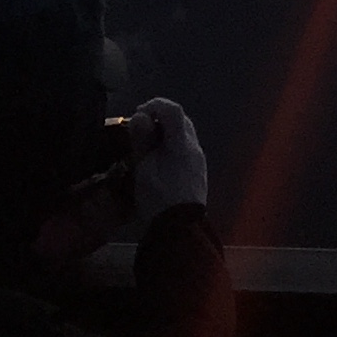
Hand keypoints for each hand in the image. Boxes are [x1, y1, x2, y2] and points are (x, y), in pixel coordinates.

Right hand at [126, 97, 210, 219]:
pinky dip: (171, 146)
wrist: (180, 230)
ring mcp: (198, 161)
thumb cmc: (158, 198)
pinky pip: (185, 150)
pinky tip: (158, 160)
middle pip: (181, 121)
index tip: (138, 113)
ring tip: (146, 145)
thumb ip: (143, 140)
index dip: (155, 106)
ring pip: (184, 135)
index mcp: (182, 144)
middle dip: (160, 118)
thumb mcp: (144, 168)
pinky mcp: (198, 174)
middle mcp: (195, 148)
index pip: (174, 110)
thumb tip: (141, 116)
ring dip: (166, 133)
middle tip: (140, 128)